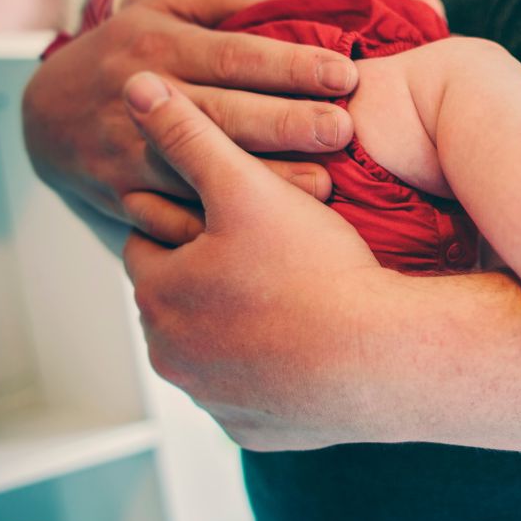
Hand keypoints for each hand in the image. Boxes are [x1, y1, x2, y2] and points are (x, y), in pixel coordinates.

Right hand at [23, 0, 359, 238]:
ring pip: (203, 168)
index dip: (292, 66)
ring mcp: (131, 150)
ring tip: (324, 184)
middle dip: (288, 122)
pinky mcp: (124, 196)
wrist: (48, 113)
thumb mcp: (165, 6)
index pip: (236, 55)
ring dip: (265, 179)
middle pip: (226, 113)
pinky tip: (262, 227)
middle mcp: (145, 95)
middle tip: (343, 129)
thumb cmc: (131, 50)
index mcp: (159, 43)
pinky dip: (215, 223)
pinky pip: (172, 215)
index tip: (344, 74)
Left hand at [120, 72, 394, 450]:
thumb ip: (191, 136)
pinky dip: (271, 372)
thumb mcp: (247, 187)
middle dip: (210, 276)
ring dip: (239, 325)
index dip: (190, 221)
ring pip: (214, 350)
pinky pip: (253, 395)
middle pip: (179, 301)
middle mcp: (173, 356)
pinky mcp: (255, 430)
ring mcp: (213, 400)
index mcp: (158, 294)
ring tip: (292, 294)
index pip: (149, 244)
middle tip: (266, 251)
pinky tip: (308, 345)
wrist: (381, 357)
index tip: (231, 213)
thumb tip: (138, 89)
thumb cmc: (314, 270)